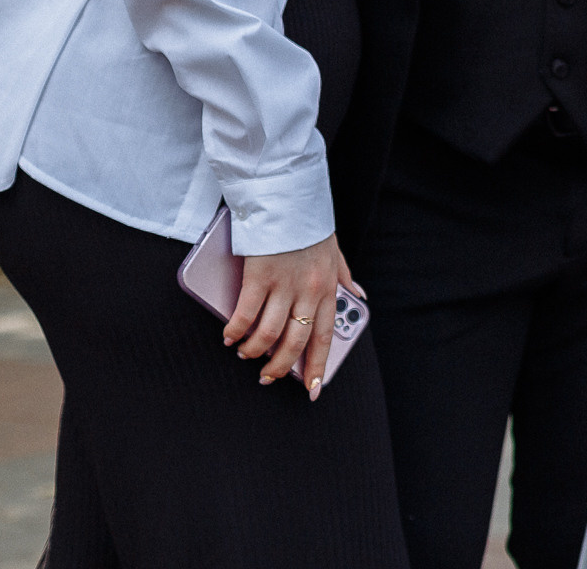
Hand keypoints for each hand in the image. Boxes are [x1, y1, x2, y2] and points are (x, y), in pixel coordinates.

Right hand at [227, 233, 358, 400]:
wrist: (288, 197)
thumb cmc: (309, 224)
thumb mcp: (334, 250)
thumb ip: (344, 275)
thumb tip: (357, 295)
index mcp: (327, 288)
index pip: (324, 336)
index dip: (318, 366)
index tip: (313, 389)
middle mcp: (308, 291)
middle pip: (295, 342)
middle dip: (280, 367)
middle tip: (268, 377)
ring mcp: (283, 286)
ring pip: (269, 335)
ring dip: (254, 351)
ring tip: (245, 355)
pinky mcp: (259, 277)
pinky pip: (246, 315)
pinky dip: (235, 331)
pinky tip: (229, 337)